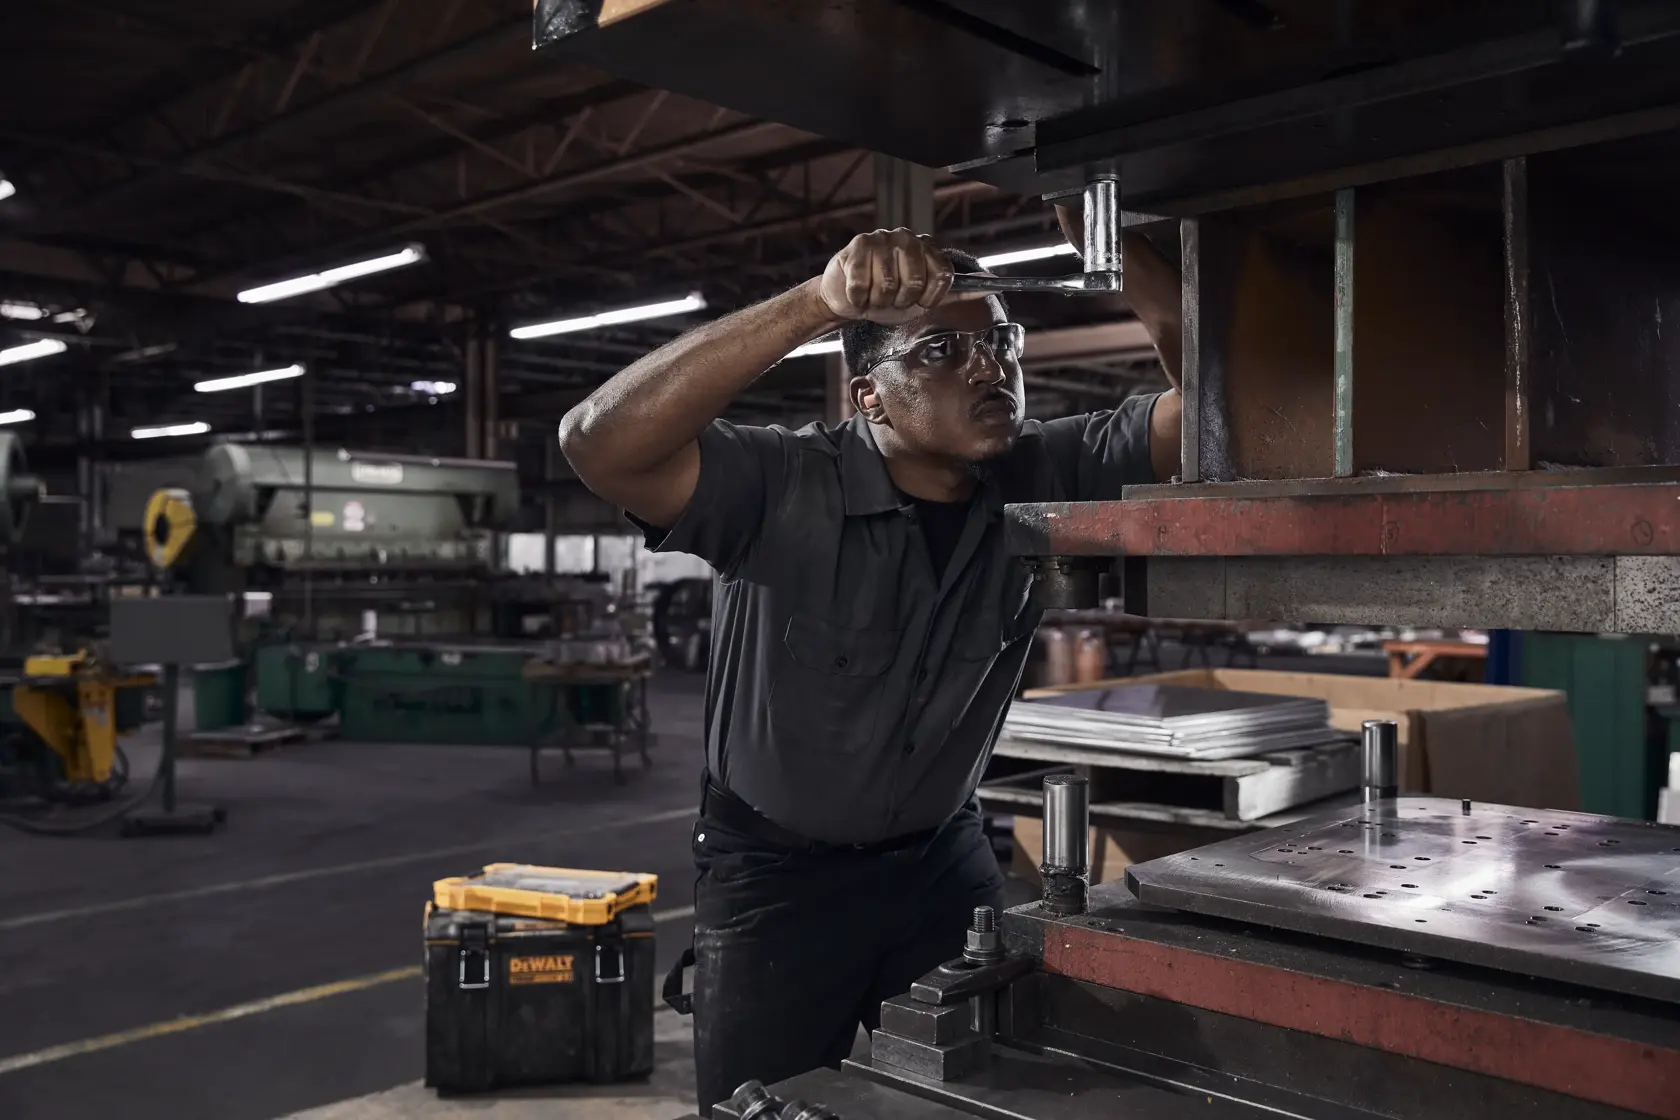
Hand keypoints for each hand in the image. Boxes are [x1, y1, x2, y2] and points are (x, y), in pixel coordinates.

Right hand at [815, 228, 980, 324]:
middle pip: (916, 281)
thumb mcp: (925, 299)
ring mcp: (883, 239)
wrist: (851, 299)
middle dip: (902, 300)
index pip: (944, 276)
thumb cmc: (888, 298)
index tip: (919, 303)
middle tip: (892, 299)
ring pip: (887, 285)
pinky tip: (858, 292)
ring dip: (878, 300)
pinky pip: (862, 285)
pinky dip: (859, 298)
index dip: (930, 298)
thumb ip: (957, 292)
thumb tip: (992, 286)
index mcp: (928, 248)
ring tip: (874, 295)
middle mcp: (908, 238)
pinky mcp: (859, 245)